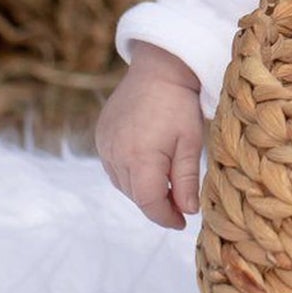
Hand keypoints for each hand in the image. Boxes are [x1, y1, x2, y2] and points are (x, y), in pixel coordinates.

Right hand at [96, 43, 205, 229]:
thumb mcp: (190, 143)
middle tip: (180, 207)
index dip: (166, 217)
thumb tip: (187, 212)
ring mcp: (104, 145)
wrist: (158, 69)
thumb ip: (186, 179)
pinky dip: (130, 174)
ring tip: (167, 187)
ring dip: (143, 190)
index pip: (149, 202)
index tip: (182, 223)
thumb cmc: (180, 104)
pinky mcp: (101, 136)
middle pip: (135, 195)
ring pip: (123, 184)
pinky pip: (114, 167)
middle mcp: (115, 154)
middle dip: (157, 205)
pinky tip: (148, 168)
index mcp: (140, 158)